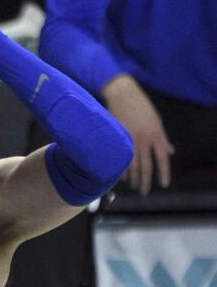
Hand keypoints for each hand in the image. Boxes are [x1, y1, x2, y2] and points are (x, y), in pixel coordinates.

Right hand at [102, 75, 172, 193]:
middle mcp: (144, 139)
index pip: (162, 159)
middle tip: (144, 192)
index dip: (164, 173)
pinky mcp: (117, 137)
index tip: (164, 185)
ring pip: (132, 164)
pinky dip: (121, 168)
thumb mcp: (156, 121)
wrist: (123, 94)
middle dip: (145, 181)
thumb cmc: (141, 106)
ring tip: (133, 186)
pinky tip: (121, 176)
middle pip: (146, 166)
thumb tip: (169, 152)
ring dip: (133, 178)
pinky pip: (119, 157)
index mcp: (156, 134)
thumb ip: (163, 139)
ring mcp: (129, 139)